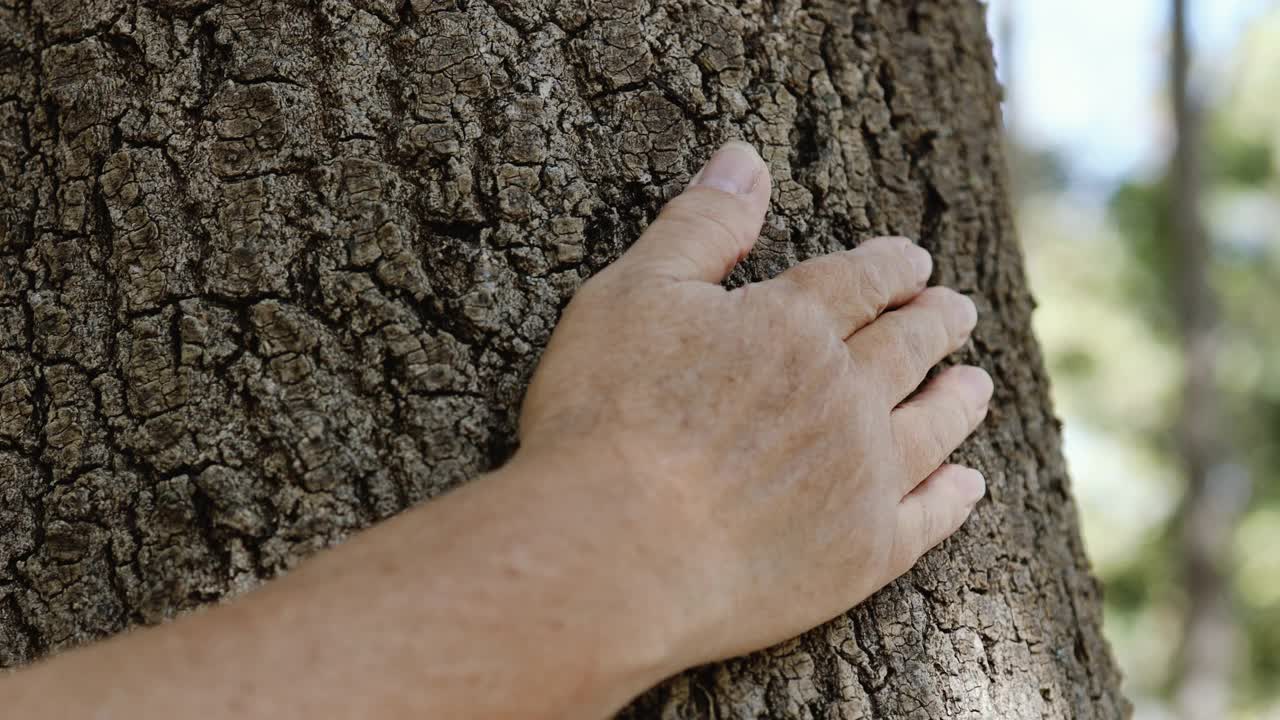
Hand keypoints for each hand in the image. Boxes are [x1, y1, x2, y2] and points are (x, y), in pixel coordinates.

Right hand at [516, 141, 992, 668]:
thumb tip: (745, 158)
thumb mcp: (635, 294)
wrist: (616, 548)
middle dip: (936, 322)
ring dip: (958, 398)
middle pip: (908, 346)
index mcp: (793, 323)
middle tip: (957, 311)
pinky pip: (929, 517)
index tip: (914, 262)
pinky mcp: (863, 553)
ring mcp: (863, 475)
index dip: (892, 267)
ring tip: (978, 384)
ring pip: (933, 424)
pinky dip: (954, 498)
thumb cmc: (607, 415)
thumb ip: (700, 227)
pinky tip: (968, 486)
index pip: (861, 280)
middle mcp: (847, 392)